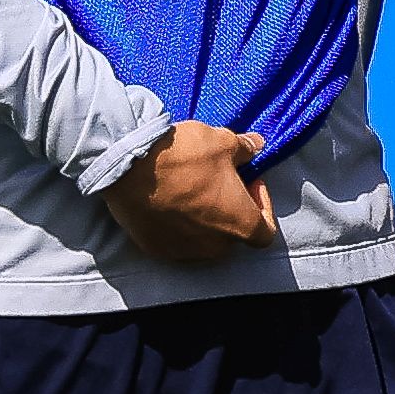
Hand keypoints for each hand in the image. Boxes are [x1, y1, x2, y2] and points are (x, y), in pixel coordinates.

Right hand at [97, 120, 274, 261]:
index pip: (265, 232)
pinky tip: (168, 200)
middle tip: (220, 181)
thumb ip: (245, 149)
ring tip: (193, 189)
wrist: (129, 166)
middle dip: (231, 209)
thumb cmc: (184, 156)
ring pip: (203, 240)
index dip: (263, 205)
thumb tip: (256, 145)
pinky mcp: (154, 247)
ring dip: (204, 219)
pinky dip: (176, 224)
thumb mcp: (223, 142)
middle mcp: (214, 246)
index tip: (250, 182)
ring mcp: (182, 251)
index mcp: (239, 225)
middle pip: (233, 235)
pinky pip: (174, 240)